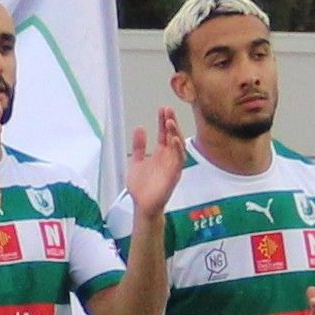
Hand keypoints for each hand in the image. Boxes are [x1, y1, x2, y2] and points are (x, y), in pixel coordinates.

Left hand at [126, 104, 187, 225]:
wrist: (142, 205)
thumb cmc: (141, 187)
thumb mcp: (136, 162)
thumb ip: (139, 146)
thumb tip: (140, 128)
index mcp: (161, 154)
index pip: (164, 133)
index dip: (163, 121)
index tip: (162, 109)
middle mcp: (168, 158)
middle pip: (173, 136)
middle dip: (171, 123)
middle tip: (167, 110)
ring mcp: (172, 166)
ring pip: (178, 146)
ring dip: (175, 133)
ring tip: (169, 121)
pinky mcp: (174, 175)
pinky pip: (179, 160)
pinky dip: (177, 149)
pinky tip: (173, 140)